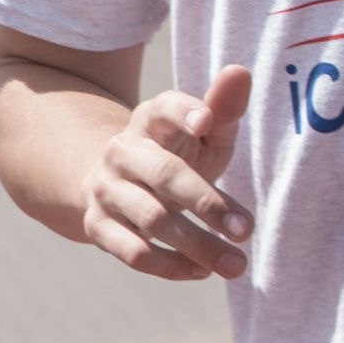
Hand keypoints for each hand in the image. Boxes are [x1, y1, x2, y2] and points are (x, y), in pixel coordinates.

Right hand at [79, 65, 253, 280]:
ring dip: (198, 245)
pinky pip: (133, 253)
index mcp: (149, 121)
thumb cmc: (174, 156)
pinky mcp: (97, 227)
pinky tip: (201, 270)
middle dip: (207, 203)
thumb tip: (241, 72)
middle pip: (164, 175)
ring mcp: (105, 191)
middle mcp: (122, 152)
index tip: (207, 121)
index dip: (184, 111)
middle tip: (246, 230)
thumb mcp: (200, 133)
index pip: (164, 108)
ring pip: (152, 220)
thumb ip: (223, 108)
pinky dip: (171, 266)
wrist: (110, 185)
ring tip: (236, 264)